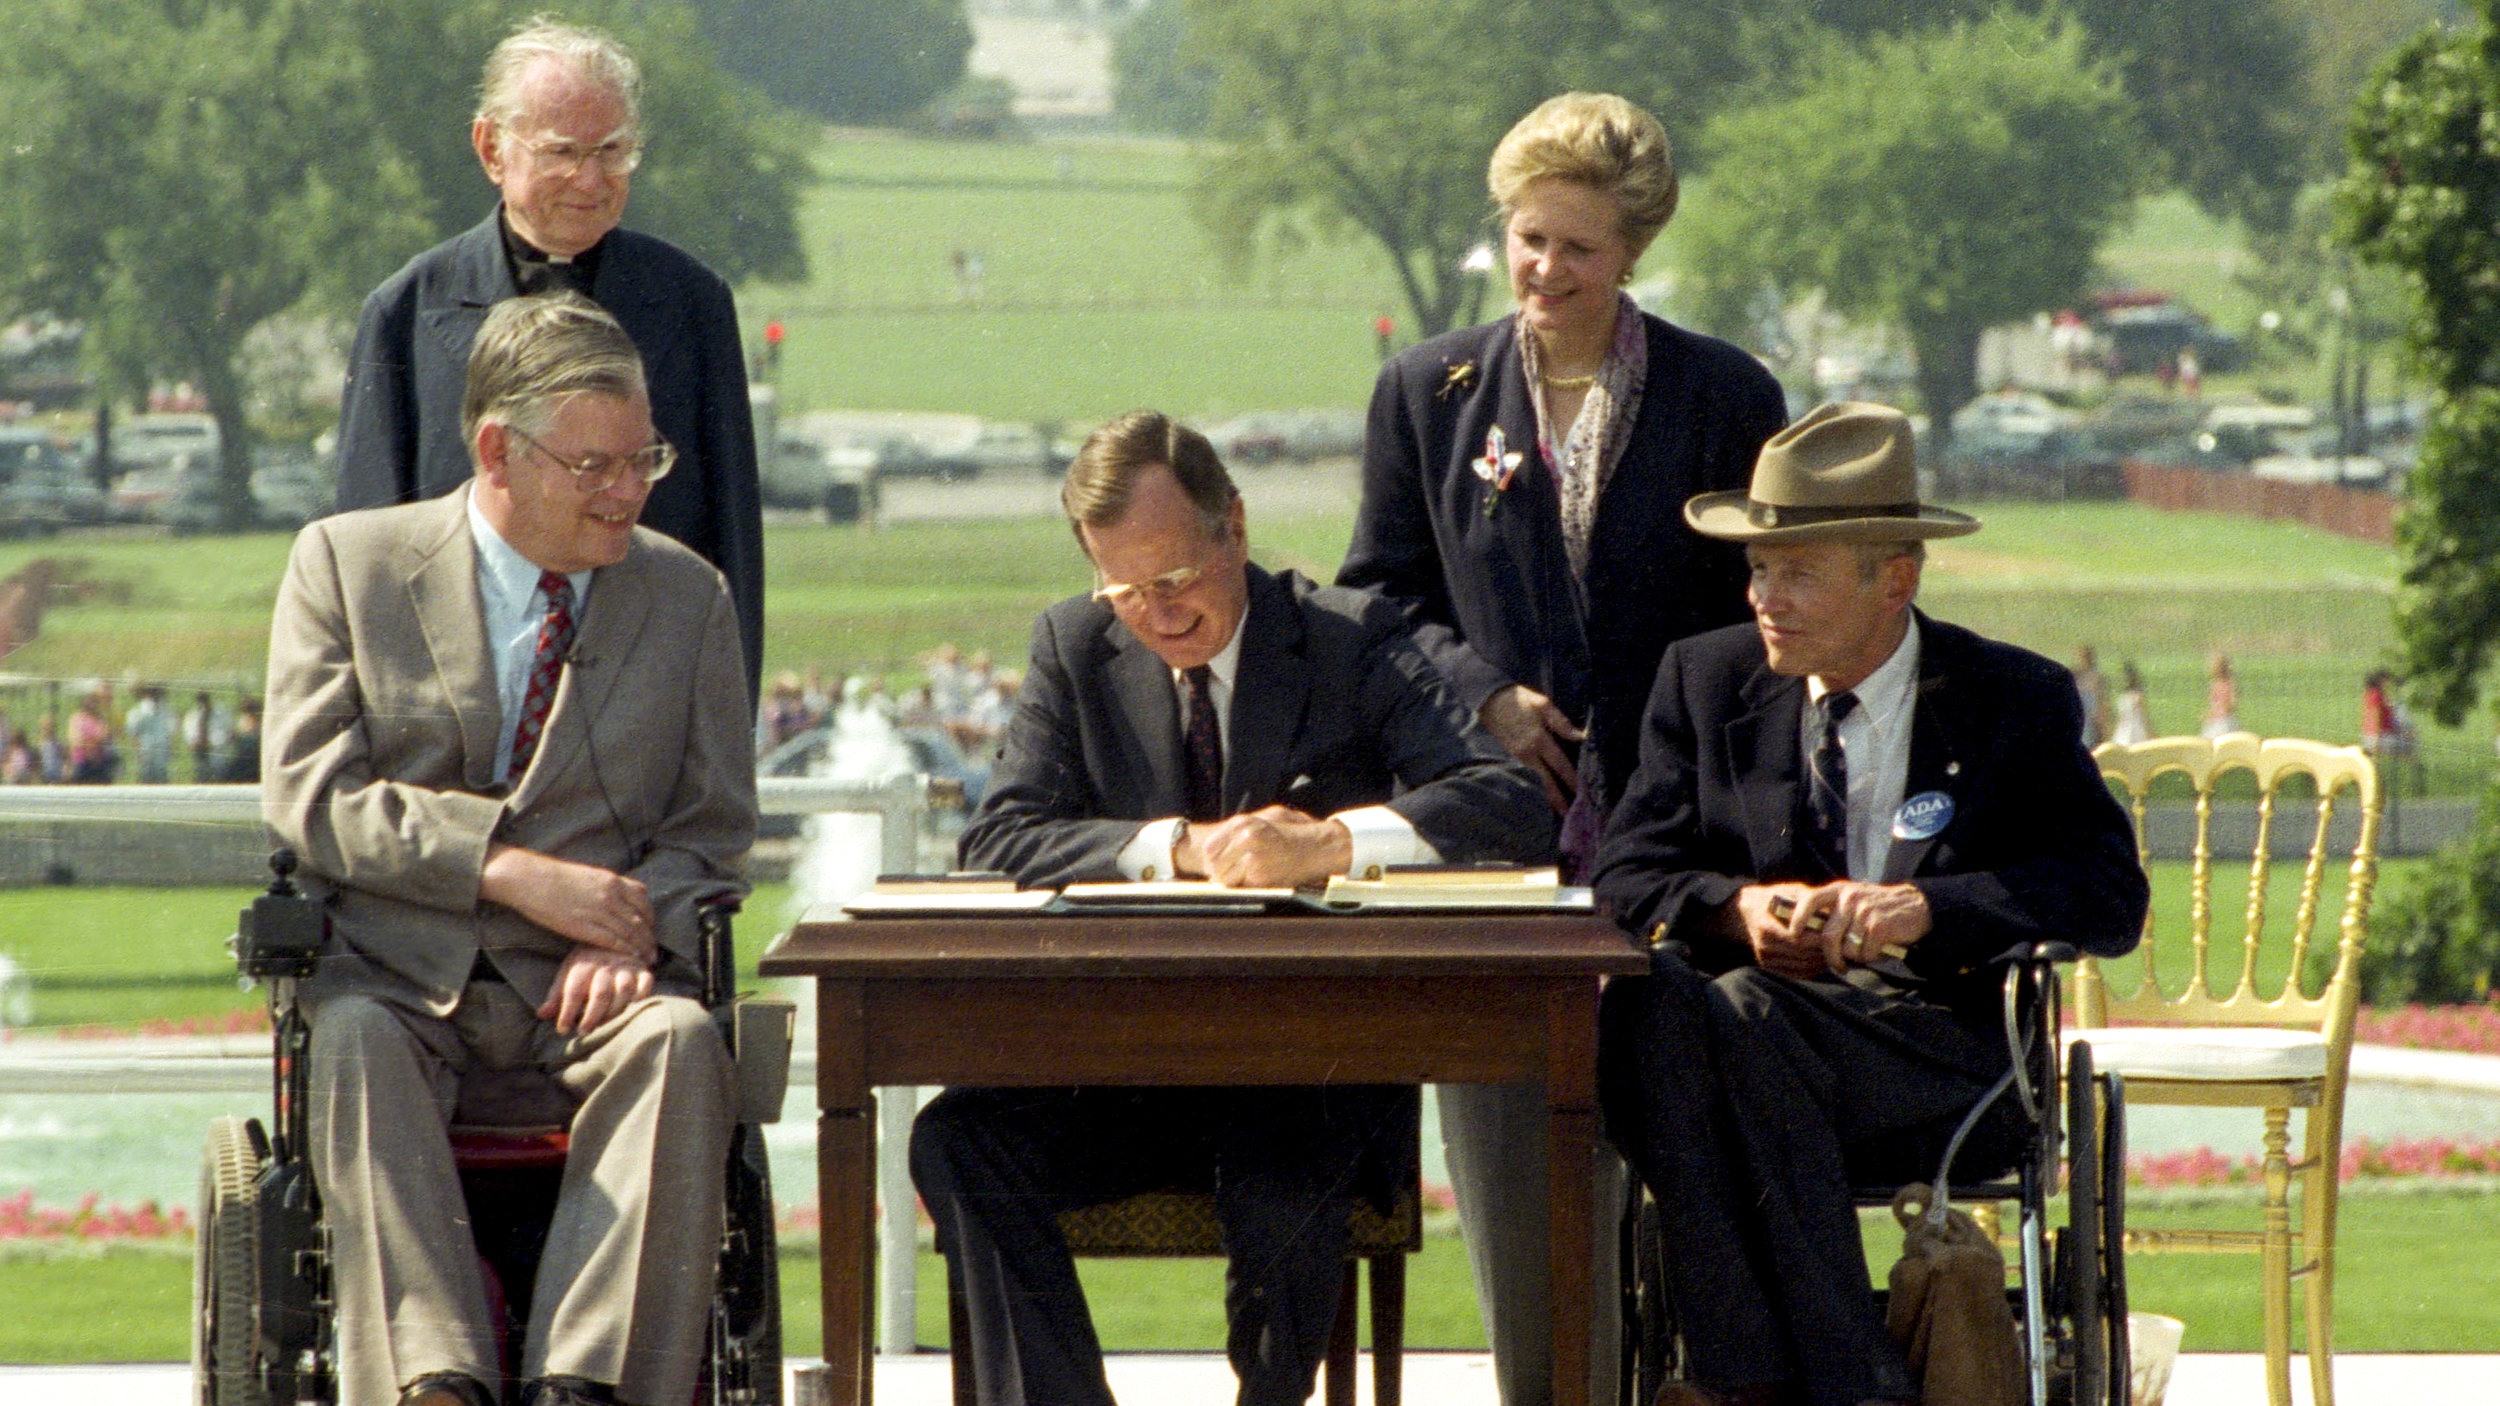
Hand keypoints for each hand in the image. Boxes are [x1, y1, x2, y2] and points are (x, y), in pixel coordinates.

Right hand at [479, 844, 657, 963]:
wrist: (530, 878)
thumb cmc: (555, 877)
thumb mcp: (589, 875)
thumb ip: (607, 886)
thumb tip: (619, 893)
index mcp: (612, 881)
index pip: (643, 901)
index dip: (650, 918)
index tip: (651, 929)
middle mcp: (611, 895)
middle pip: (640, 919)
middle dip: (649, 937)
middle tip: (654, 951)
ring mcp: (599, 911)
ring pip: (630, 932)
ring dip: (641, 948)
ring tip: (647, 960)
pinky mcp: (584, 926)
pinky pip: (612, 941)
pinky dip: (625, 951)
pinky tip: (630, 958)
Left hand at [537, 943, 653, 1035]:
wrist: (613, 938)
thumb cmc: (587, 963)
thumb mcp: (568, 973)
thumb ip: (556, 995)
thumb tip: (542, 1015)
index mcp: (583, 964)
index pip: (574, 990)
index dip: (567, 1011)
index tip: (563, 1030)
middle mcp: (606, 965)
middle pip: (601, 993)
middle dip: (592, 1015)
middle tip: (584, 1032)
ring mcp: (626, 967)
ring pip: (624, 990)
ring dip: (615, 1010)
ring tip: (605, 1025)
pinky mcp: (643, 970)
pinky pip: (646, 983)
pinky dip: (641, 996)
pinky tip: (633, 1008)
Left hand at [1192, 806, 1353, 888]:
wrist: (1319, 847)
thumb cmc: (1292, 833)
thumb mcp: (1264, 819)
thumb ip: (1239, 830)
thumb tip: (1211, 852)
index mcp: (1242, 823)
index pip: (1210, 848)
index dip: (1214, 860)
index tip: (1223, 865)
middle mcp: (1245, 839)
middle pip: (1214, 865)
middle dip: (1220, 873)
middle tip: (1234, 875)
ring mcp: (1253, 858)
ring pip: (1224, 879)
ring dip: (1232, 882)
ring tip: (1247, 878)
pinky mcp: (1262, 877)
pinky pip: (1242, 888)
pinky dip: (1247, 888)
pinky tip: (1260, 881)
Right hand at [1479, 685, 1582, 812]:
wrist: (1490, 700)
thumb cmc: (1519, 700)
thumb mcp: (1542, 704)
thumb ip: (1561, 722)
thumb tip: (1581, 736)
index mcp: (1538, 739)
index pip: (1560, 765)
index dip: (1572, 780)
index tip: (1583, 794)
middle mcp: (1527, 753)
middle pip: (1546, 781)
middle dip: (1559, 799)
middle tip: (1571, 815)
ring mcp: (1518, 758)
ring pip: (1537, 781)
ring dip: (1549, 796)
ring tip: (1561, 810)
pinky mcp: (1512, 758)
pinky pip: (1529, 776)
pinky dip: (1538, 786)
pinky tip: (1545, 795)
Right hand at [1731, 882, 1833, 977]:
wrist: (1744, 912)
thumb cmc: (1772, 897)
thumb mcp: (1788, 891)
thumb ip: (1808, 900)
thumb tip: (1833, 911)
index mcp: (1767, 926)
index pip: (1799, 939)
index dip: (1821, 938)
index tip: (1838, 932)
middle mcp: (1765, 946)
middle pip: (1804, 955)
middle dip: (1826, 950)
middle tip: (1843, 943)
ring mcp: (1766, 958)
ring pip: (1804, 966)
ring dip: (1823, 961)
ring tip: (1836, 950)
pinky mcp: (1769, 966)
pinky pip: (1798, 973)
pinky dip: (1815, 968)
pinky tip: (1823, 957)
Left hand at [1804, 881, 1930, 974]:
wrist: (1916, 905)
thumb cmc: (1876, 909)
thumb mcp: (1851, 901)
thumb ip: (1831, 914)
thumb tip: (1803, 937)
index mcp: (1838, 890)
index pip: (1809, 901)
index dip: (1797, 920)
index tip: (1795, 936)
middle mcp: (1849, 897)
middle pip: (1828, 937)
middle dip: (1831, 957)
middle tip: (1838, 966)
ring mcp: (1865, 910)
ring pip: (1848, 948)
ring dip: (1857, 957)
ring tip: (1867, 949)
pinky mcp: (1880, 925)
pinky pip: (1866, 953)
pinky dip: (1872, 957)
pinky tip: (1880, 949)